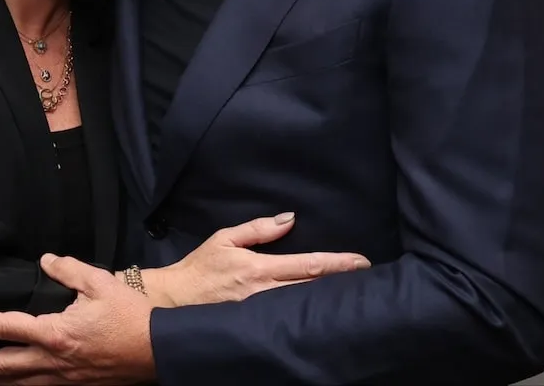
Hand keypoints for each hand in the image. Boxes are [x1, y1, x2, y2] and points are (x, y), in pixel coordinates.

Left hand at [0, 253, 154, 384]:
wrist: (158, 350)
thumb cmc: (131, 316)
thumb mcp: (101, 283)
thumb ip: (69, 270)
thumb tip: (46, 260)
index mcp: (55, 333)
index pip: (5, 327)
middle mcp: (53, 361)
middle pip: (2, 365)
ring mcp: (64, 379)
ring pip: (17, 383)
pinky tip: (12, 384)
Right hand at [141, 211, 370, 306]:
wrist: (175, 300)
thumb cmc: (200, 267)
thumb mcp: (225, 238)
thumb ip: (259, 229)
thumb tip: (290, 219)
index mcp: (260, 268)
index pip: (307, 264)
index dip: (337, 263)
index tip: (361, 262)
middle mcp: (265, 293)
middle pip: (312, 287)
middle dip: (341, 282)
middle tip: (368, 277)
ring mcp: (262, 312)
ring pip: (303, 303)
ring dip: (328, 297)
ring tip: (353, 291)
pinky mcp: (256, 324)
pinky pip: (288, 316)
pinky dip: (308, 310)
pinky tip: (321, 309)